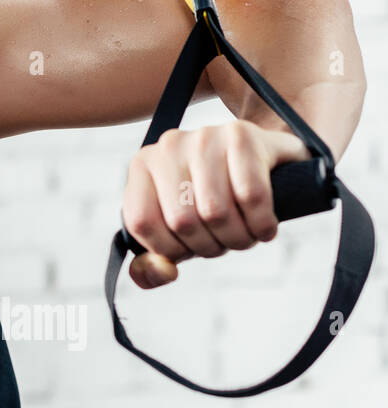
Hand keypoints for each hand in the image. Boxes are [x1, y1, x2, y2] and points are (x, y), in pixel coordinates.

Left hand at [121, 120, 310, 288]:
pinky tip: (265, 226)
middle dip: (209, 247)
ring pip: (215, 212)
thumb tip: (163, 272)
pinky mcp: (242, 135)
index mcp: (143, 166)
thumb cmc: (215, 201)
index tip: (191, 250)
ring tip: (246, 234)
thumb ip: (155, 263)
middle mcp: (168, 146)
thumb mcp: (178, 232)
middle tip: (226, 242)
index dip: (169, 249)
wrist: (267, 162)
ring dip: (238, 238)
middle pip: (182, 221)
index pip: (141, 222)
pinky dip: (261, 223)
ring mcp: (204, 137)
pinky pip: (251, 196)